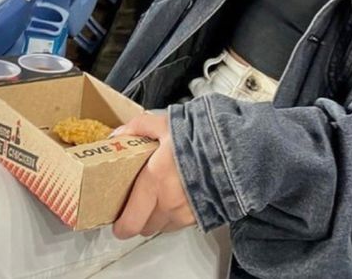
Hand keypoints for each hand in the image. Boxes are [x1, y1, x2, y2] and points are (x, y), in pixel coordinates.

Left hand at [112, 113, 196, 238]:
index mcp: (155, 180)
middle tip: (136, 203)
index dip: (121, 225)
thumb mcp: (165, 124)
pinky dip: (174, 214)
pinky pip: (179, 223)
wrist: (233, 148)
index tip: (117, 221)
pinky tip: (177, 196)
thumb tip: (118, 135)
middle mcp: (168, 202)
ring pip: (161, 226)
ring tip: (158, 196)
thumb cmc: (201, 136)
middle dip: (137, 218)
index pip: (130, 220)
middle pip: (143, 227)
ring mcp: (185, 212)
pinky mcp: (199, 216)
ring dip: (156, 217)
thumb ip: (138, 127)